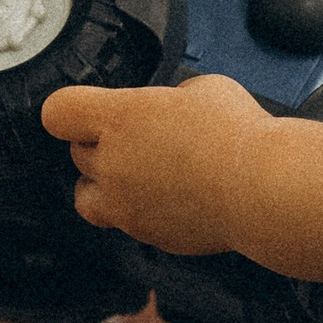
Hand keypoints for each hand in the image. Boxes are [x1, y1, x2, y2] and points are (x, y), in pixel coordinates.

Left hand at [42, 74, 272, 253]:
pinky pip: (126, 222)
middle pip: (77, 154)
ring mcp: (126, 206)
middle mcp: (113, 163)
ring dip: (102, 185)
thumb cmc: (238, 134)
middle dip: (100, 144)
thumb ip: (168, 99)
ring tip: (135, 176)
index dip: (70, 111)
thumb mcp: (202, 88)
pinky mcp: (148, 234)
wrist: (264, 189)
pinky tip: (171, 198)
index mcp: (119, 118)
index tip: (84, 112)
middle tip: (138, 139)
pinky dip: (139, 211)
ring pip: (87, 197)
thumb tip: (168, 111)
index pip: (58, 113)